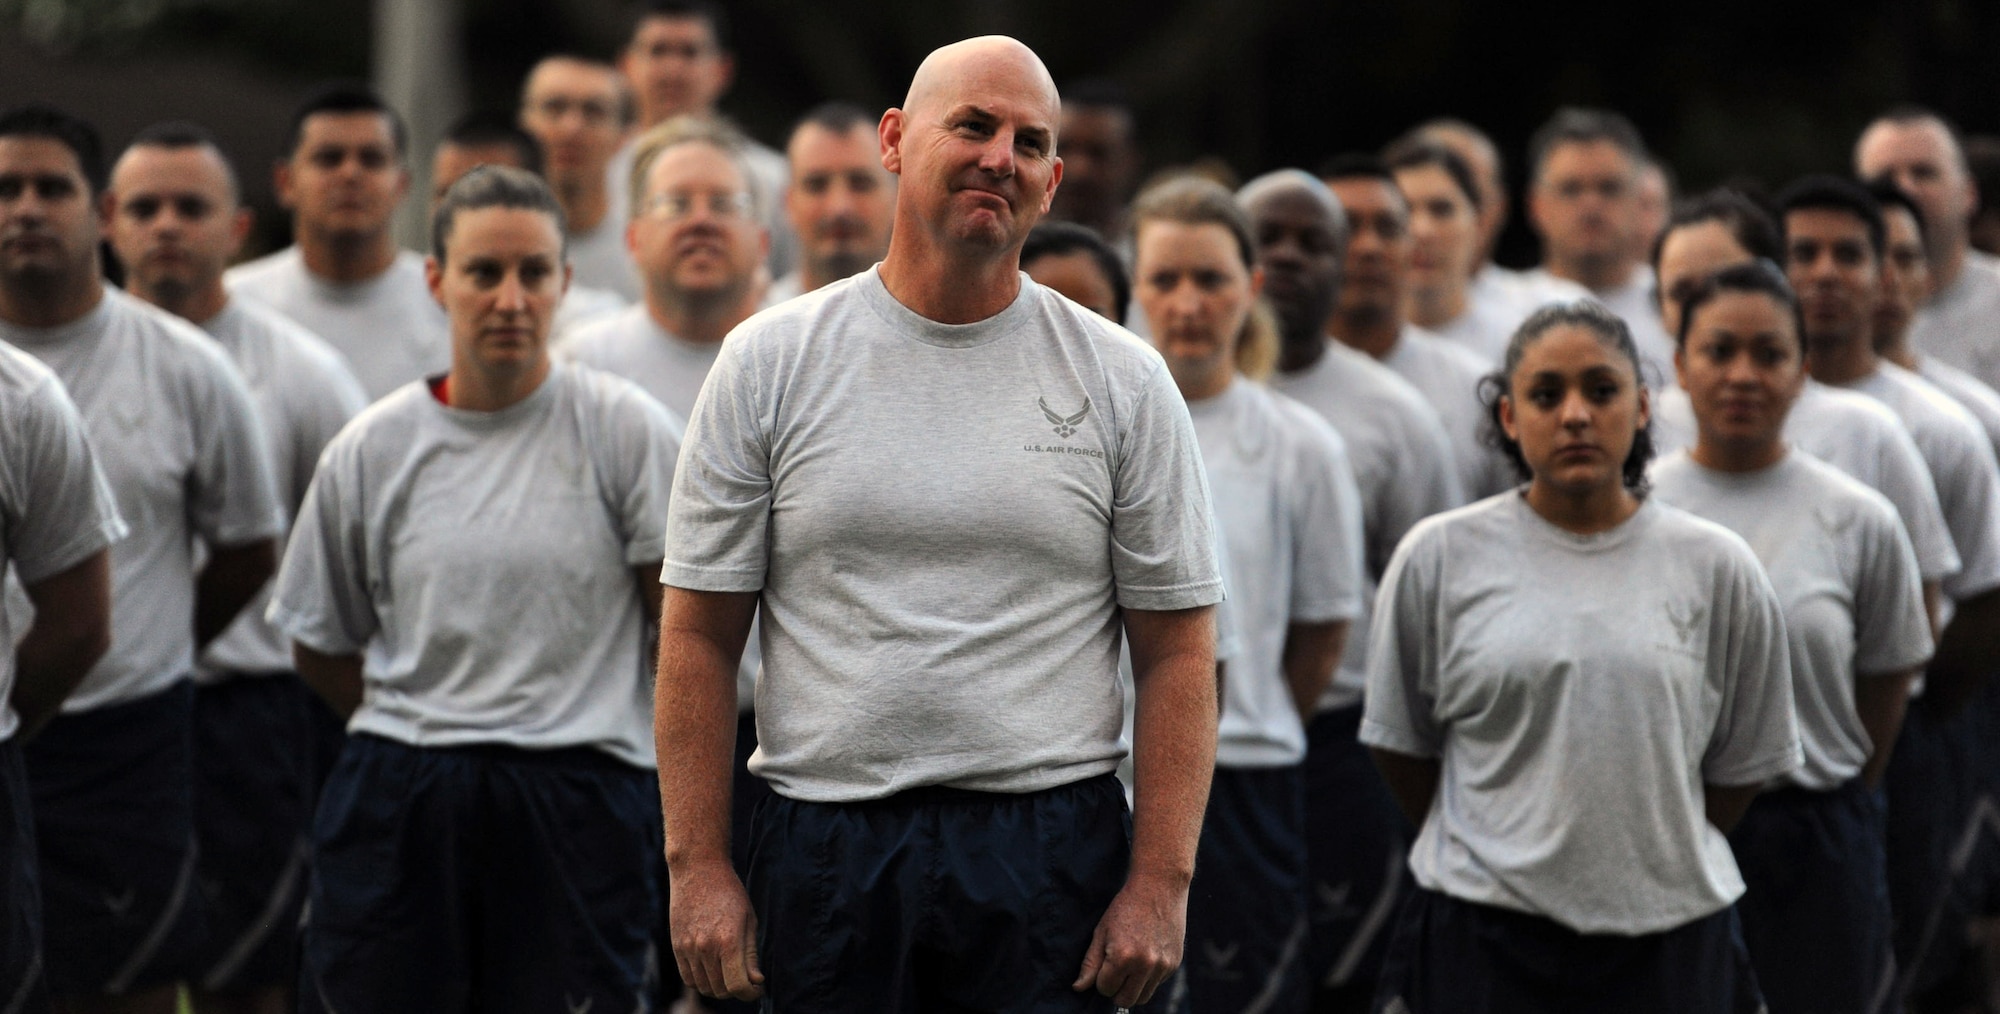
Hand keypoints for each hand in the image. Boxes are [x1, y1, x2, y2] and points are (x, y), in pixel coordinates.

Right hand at [668, 859, 764, 1001]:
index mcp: (728, 941)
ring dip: (719, 988)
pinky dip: (701, 981)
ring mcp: (688, 948)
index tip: (757, 989)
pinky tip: (713, 970)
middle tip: (746, 980)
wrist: (698, 869)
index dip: (750, 994)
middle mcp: (706, 948)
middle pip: (721, 990)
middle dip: (737, 991)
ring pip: (704, 987)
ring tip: (730, 974)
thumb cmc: (729, 892)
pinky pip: (688, 978)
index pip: (738, 986)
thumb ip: (751, 954)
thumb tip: (756, 982)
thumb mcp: (749, 920)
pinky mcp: (677, 946)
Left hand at [1071, 873, 1188, 1006]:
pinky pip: (1156, 984)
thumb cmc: (1126, 907)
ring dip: (1133, 988)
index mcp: (1122, 957)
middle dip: (1116, 990)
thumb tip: (1079, 988)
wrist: (1159, 887)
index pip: (1105, 989)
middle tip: (1115, 971)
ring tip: (1130, 965)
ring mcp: (1162, 966)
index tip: (1105, 963)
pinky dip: (1148, 977)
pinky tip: (1146, 954)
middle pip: (1125, 1001)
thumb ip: (1090, 963)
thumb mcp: (1102, 931)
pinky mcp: (1174, 964)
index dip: (1101, 979)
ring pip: (1143, 997)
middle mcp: (1145, 965)